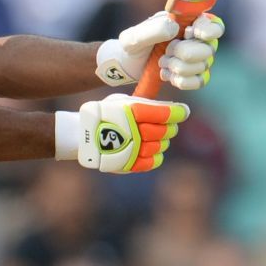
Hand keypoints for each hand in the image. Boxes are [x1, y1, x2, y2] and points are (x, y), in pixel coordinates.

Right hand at [55, 94, 187, 172]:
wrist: (82, 136)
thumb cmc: (104, 114)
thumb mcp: (121, 101)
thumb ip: (144, 104)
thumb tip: (171, 107)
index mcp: (133, 112)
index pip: (166, 113)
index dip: (179, 112)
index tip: (183, 112)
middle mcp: (135, 130)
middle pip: (166, 130)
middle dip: (171, 126)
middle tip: (169, 125)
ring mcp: (133, 149)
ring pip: (161, 146)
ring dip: (163, 141)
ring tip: (158, 137)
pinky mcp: (130, 164)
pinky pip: (153, 161)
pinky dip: (157, 155)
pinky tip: (153, 149)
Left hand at [94, 11, 224, 89]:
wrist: (130, 65)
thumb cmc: (134, 45)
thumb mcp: (135, 36)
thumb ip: (153, 29)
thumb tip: (175, 28)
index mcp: (189, 22)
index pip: (215, 25)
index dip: (209, 30)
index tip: (190, 33)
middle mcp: (198, 40)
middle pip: (209, 49)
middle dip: (185, 53)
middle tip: (166, 51)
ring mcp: (198, 58)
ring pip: (203, 66)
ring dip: (179, 67)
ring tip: (162, 63)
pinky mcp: (193, 75)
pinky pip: (200, 81)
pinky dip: (183, 81)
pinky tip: (168, 76)